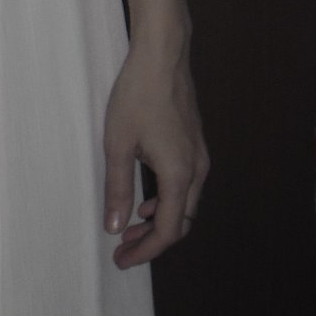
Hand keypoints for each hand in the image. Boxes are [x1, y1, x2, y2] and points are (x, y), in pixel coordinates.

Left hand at [102, 38, 208, 267]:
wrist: (162, 56)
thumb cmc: (137, 96)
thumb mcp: (118, 145)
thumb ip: (117, 189)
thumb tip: (115, 228)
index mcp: (179, 174)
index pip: (168, 230)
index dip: (145, 251)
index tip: (121, 259)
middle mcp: (197, 170)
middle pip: (181, 222)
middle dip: (153, 240)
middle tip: (123, 249)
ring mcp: (200, 156)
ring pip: (185, 204)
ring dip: (160, 220)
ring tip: (131, 227)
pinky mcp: (196, 144)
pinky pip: (187, 185)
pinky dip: (167, 200)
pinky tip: (146, 197)